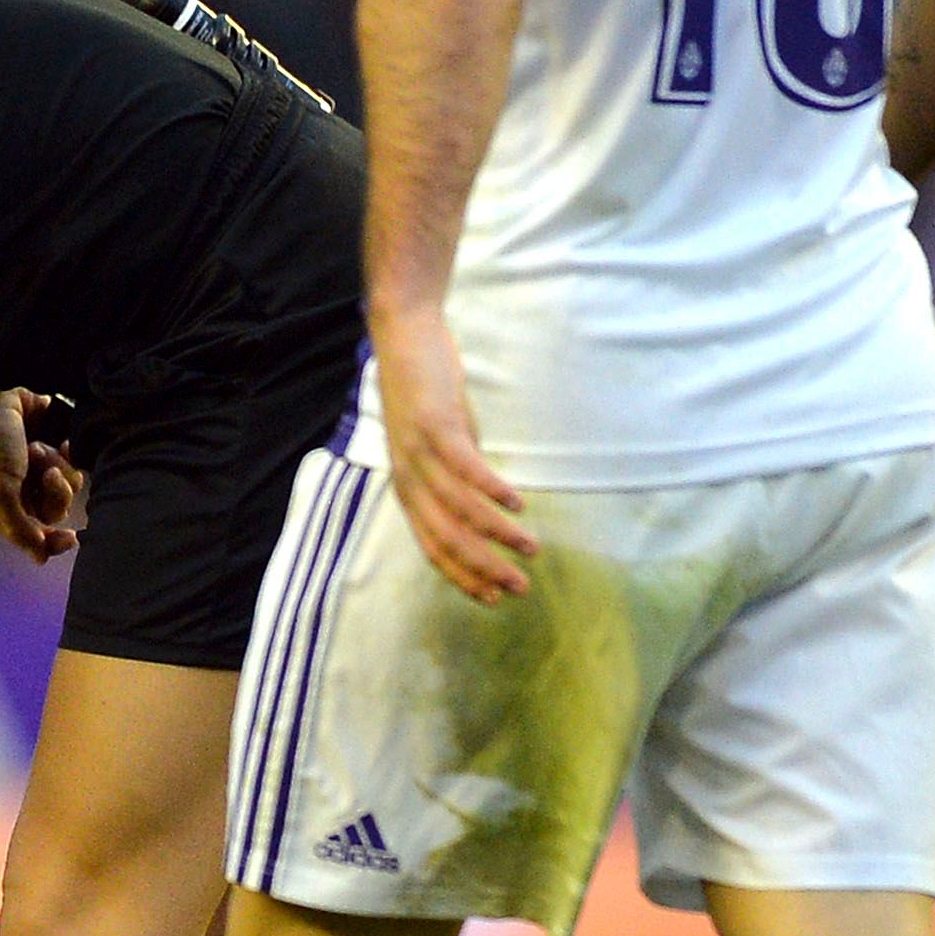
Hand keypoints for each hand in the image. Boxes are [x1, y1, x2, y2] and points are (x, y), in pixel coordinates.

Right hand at [0, 388, 82, 561]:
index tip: (70, 538)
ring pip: (65, 489)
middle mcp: (16, 494)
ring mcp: (34, 473)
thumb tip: (39, 559)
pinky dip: (67, 453)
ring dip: (57, 467)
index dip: (51, 541)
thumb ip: (19, 527)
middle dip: (52, 492)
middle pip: (52, 513)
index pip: (30, 538)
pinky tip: (58, 440)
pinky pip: (73, 465)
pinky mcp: (52, 451)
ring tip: (39, 447)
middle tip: (44, 471)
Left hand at [370, 304, 533, 602]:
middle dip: (484, 568)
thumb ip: (458, 474)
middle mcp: (408, 479)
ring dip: (497, 534)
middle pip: (446, 538)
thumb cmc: (426, 392)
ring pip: (458, 509)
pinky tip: (518, 504)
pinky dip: (491, 490)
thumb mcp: (442, 442)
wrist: (404, 337)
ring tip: (530, 548)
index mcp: (408, 489)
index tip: (494, 598)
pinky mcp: (435, 426)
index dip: (463, 576)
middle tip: (519, 588)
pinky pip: (466, 468)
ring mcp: (419, 453)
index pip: (434, 547)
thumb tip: (486, 500)